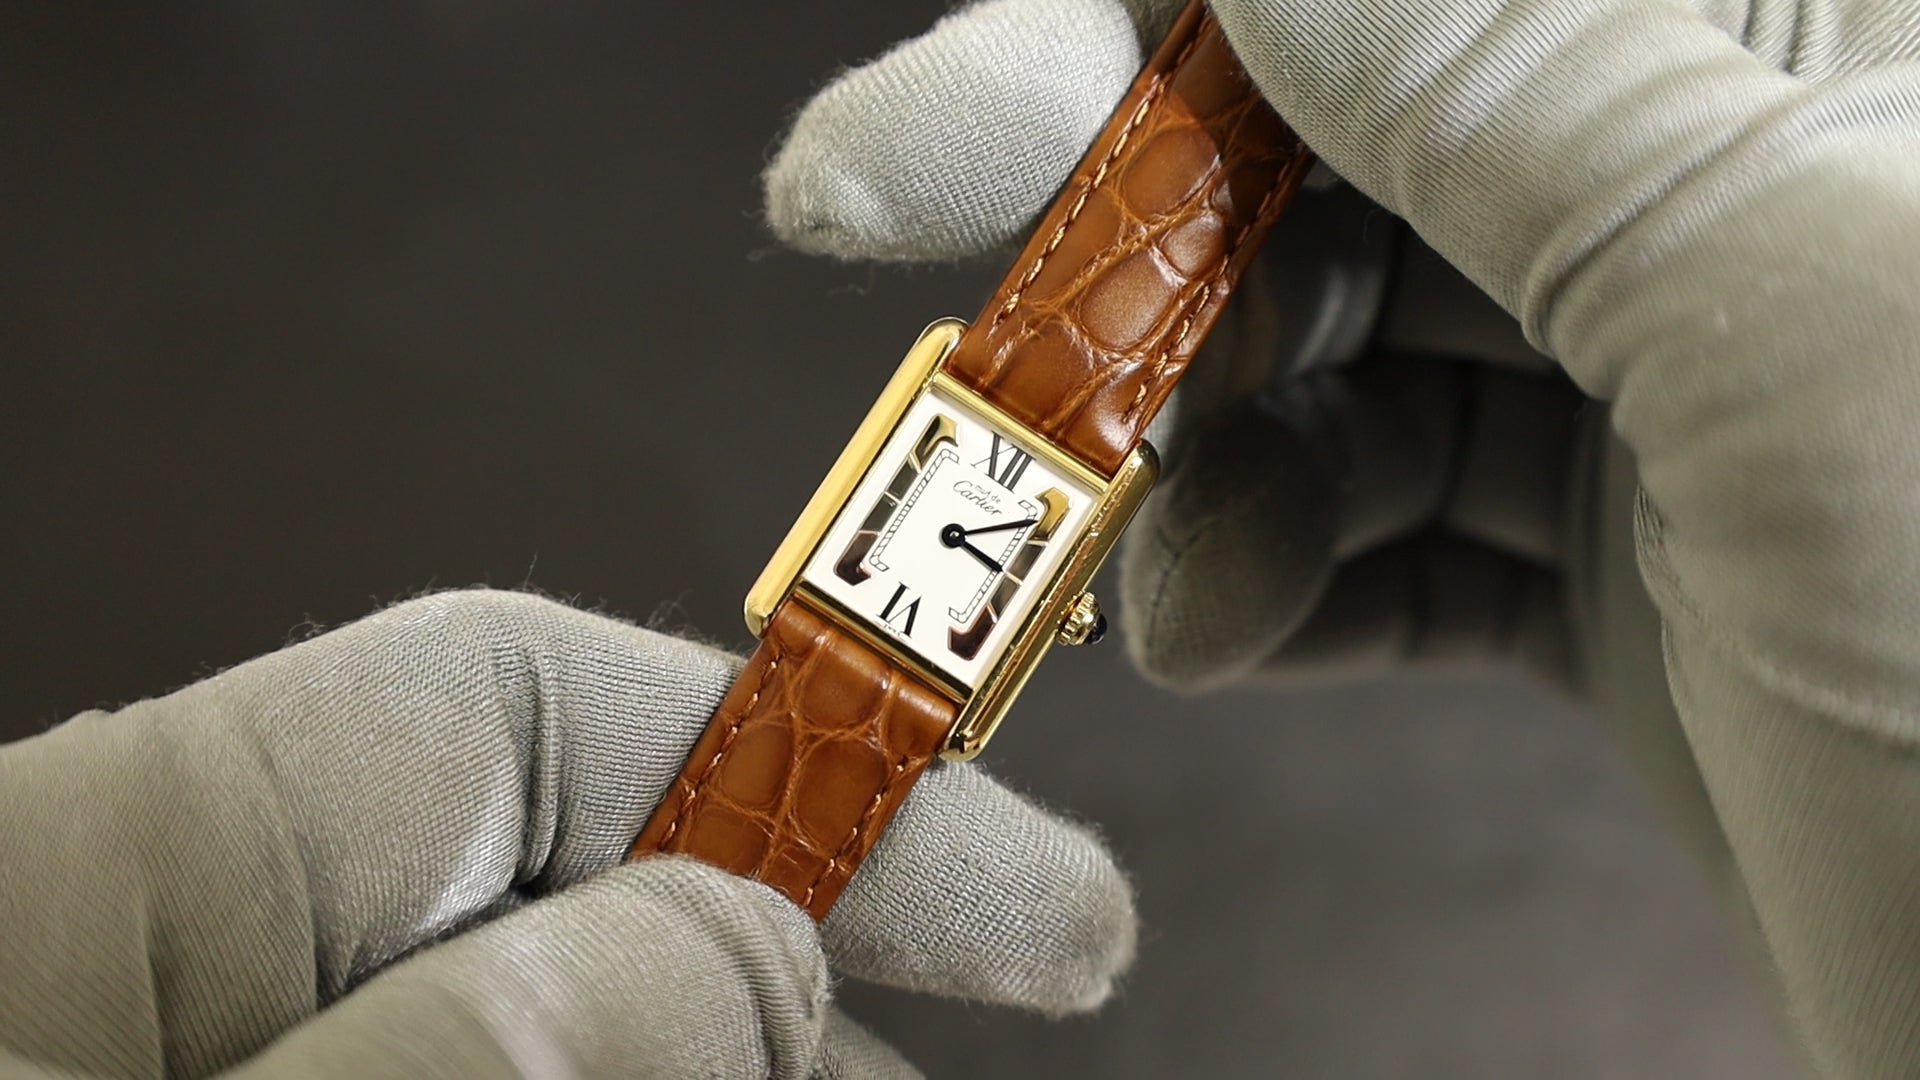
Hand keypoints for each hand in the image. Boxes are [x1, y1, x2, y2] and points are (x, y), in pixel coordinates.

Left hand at [0, 591, 1134, 1077]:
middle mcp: (178, 973)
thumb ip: (456, 1056)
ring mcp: (243, 1065)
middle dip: (812, 962)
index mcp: (95, 883)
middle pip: (569, 892)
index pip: (511, 704)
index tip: (1039, 903)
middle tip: (1025, 1003)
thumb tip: (741, 944)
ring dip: (760, 1064)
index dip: (811, 757)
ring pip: (556, 1034)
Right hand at [761, 0, 1919, 1073]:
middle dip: (1163, 241)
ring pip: (1364, 335)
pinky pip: (1411, 509)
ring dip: (1219, 450)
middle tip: (971, 309)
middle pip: (1379, 129)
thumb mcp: (1797, 331)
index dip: (1194, 12)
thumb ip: (1521, 83)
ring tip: (1166, 583)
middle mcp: (1775, 175)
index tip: (990, 98)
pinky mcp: (1654, 551)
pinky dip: (1292, 566)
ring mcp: (1707, 373)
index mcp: (1857, 38)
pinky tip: (1225, 628)